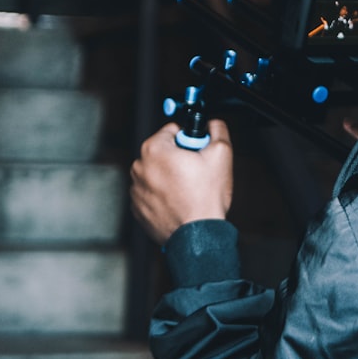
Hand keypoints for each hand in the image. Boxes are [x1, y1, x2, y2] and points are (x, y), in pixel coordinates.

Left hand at [129, 119, 233, 244]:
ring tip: (187, 190)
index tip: (196, 152)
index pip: (171, 130)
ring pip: (156, 172)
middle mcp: (139, 166)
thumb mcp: (221, 154)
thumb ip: (217, 130)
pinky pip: (151, 192)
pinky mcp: (137, 207)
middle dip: (177, 158)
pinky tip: (178, 202)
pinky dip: (162, 195)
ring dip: (169, 177)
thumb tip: (214, 124)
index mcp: (154, 149)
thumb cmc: (205, 198)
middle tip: (194, 173)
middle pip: (162, 151)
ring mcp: (136, 189)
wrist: (197, 234)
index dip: (188, 139)